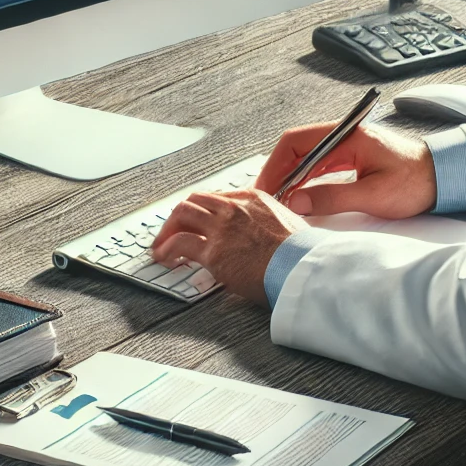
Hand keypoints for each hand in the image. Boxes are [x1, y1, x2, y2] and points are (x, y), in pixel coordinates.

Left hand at [150, 189, 309, 306]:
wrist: (302, 268)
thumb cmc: (301, 254)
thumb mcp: (289, 225)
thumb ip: (269, 223)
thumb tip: (266, 235)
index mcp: (253, 199)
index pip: (217, 197)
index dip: (202, 210)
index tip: (195, 221)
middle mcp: (234, 208)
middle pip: (195, 201)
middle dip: (179, 215)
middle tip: (172, 230)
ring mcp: (221, 228)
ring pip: (182, 214)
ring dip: (167, 230)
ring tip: (162, 246)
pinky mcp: (213, 252)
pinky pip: (180, 243)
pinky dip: (167, 250)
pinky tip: (166, 259)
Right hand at [253, 122, 437, 218]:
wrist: (444, 178)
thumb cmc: (416, 181)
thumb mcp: (374, 195)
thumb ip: (333, 198)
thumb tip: (298, 202)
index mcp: (347, 136)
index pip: (296, 142)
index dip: (276, 165)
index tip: (266, 187)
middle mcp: (344, 135)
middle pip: (296, 148)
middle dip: (277, 172)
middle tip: (265, 196)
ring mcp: (346, 145)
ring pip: (304, 156)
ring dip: (289, 176)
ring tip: (277, 198)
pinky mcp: (350, 156)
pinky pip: (317, 163)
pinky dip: (303, 178)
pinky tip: (298, 194)